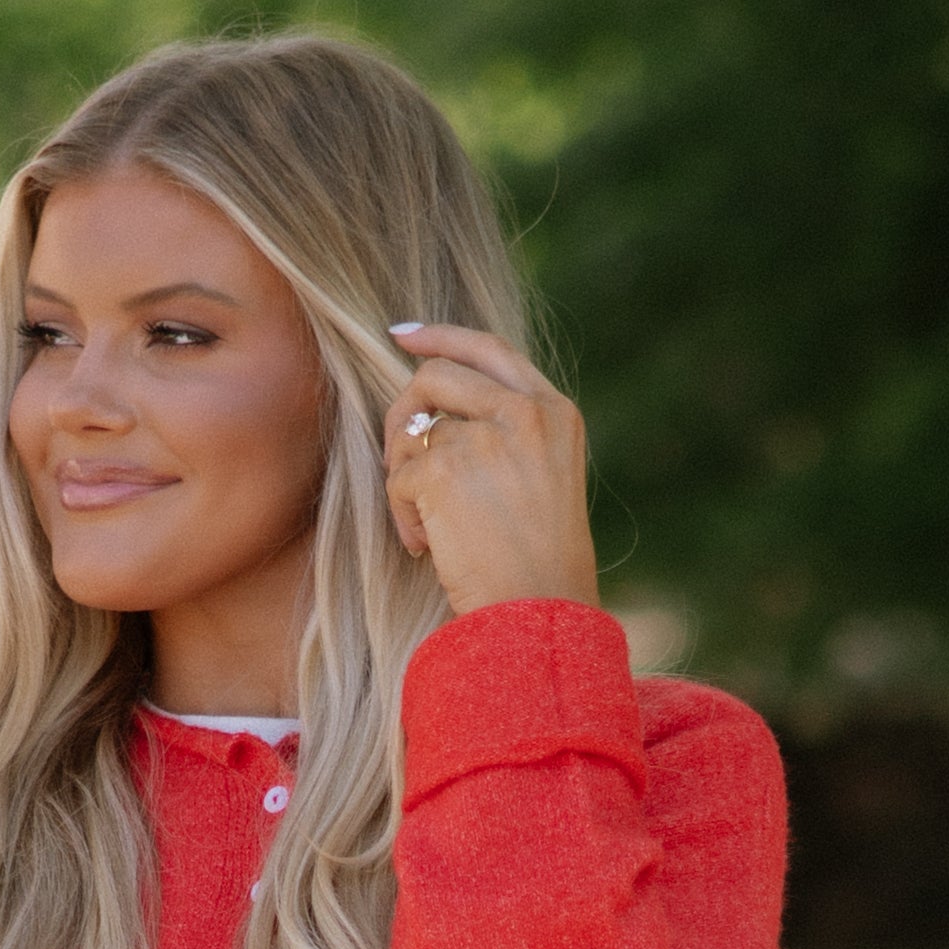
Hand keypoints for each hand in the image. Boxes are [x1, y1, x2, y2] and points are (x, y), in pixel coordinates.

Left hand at [383, 324, 596, 619]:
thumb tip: (431, 411)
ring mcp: (486, 436)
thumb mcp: (544, 478)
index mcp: (555, 411)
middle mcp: (525, 413)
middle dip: (402, 411)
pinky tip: (424, 546)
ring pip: (412, 432)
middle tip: (393, 458)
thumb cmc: (538, 562)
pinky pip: (397, 477)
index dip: (441, 336)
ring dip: (404, 481)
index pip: (491, 349)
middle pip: (436, 374)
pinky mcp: (445, 468)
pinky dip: (401, 514)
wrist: (539, 613)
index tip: (403, 335)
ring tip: (425, 526)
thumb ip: (506, 431)